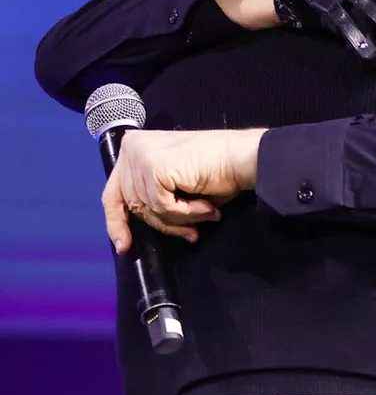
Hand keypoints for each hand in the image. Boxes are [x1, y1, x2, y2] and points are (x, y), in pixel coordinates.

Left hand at [103, 128, 265, 251]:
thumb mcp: (175, 189)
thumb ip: (153, 201)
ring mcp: (140, 154)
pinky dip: (185, 213)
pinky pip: (161, 206)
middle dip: (163, 224)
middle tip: (191, 233)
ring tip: (207, 212)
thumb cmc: (217, 172)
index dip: (117, 222)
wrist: (241, 158)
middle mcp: (131, 148)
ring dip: (180, 219)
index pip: (113, 193)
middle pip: (133, 204)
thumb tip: (132, 239)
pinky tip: (205, 205)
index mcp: (135, 148)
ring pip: (148, 208)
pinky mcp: (153, 165)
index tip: (124, 246)